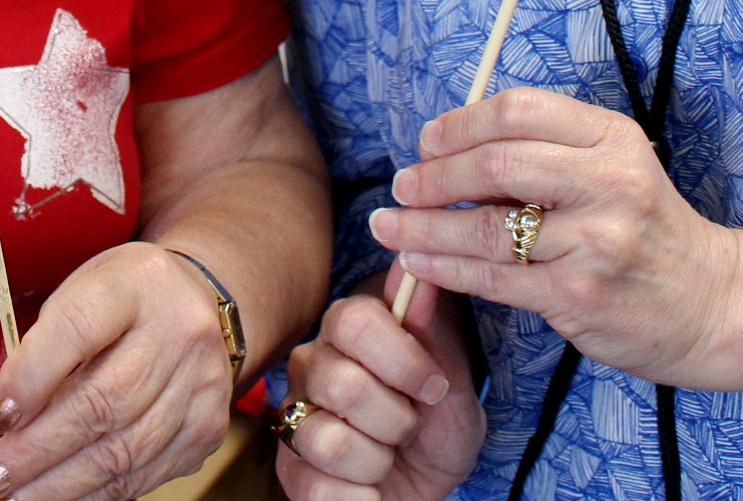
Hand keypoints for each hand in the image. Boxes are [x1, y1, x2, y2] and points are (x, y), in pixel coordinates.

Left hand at [0, 242, 237, 500]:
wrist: (195, 303)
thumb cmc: (122, 302)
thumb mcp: (79, 295)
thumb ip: (42, 348)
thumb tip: (6, 416)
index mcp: (136, 281)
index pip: (77, 330)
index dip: (32, 379)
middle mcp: (179, 329)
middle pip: (101, 402)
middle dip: (37, 450)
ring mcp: (201, 382)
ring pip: (123, 450)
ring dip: (60, 483)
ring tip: (16, 496)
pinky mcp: (208, 427)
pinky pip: (145, 473)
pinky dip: (96, 492)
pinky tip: (60, 495)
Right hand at [275, 274, 481, 500]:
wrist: (429, 485)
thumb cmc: (437, 427)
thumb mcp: (452, 383)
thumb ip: (430, 329)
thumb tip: (413, 265)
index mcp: (347, 331)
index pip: (355, 321)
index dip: (402, 359)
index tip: (435, 387)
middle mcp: (312, 366)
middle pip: (344, 386)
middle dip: (397, 420)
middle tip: (408, 427)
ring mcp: (294, 417)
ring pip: (331, 442)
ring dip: (378, 461)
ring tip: (386, 457)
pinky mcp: (290, 470)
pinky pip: (320, 488)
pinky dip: (361, 497)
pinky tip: (370, 487)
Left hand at [372, 89, 742, 388]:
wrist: (713, 303)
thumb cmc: (647, 231)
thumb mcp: (614, 169)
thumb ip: (547, 152)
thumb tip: (450, 147)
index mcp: (613, 137)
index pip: (520, 110)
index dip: (461, 122)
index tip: (427, 141)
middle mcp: (608, 182)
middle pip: (496, 161)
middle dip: (435, 174)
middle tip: (402, 186)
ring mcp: (595, 240)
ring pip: (483, 226)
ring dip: (422, 227)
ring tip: (389, 227)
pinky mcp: (578, 293)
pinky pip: (492, 277)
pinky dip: (444, 269)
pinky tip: (417, 264)